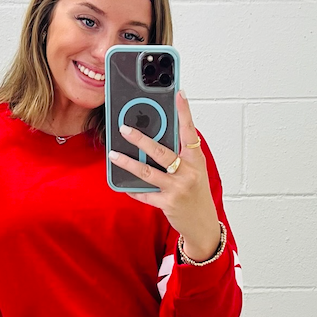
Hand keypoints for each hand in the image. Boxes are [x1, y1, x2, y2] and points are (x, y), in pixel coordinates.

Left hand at [107, 90, 221, 258]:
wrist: (203, 223)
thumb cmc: (197, 193)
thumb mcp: (194, 170)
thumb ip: (180, 155)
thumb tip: (156, 138)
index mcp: (196, 160)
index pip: (189, 131)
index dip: (184, 112)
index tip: (179, 93)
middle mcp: (188, 172)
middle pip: (161, 151)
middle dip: (140, 139)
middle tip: (124, 128)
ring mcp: (177, 188)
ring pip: (147, 172)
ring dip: (127, 162)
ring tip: (113, 154)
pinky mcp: (167, 203)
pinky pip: (144, 193)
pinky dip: (133, 188)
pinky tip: (123, 184)